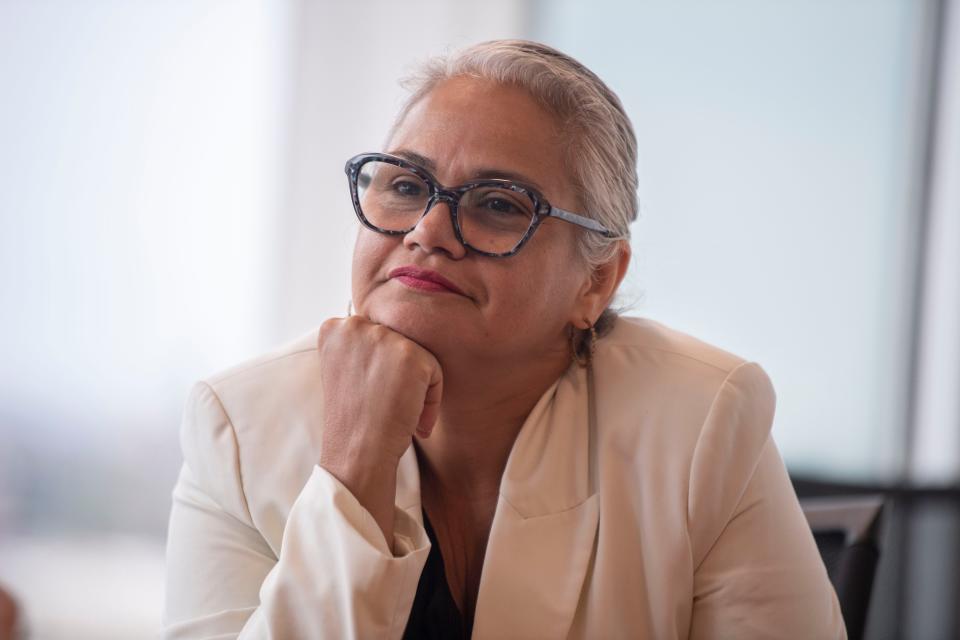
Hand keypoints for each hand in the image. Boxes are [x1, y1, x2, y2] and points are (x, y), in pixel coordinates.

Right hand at [316, 315, 442, 544]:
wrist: (357, 453)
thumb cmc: (353, 421)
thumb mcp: (344, 371)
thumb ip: (361, 346)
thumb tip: (391, 339)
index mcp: (333, 328)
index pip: (375, 334)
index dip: (379, 368)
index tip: (371, 395)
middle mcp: (355, 325)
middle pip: (398, 342)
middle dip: (398, 377)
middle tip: (384, 406)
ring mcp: (383, 338)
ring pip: (418, 356)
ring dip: (416, 389)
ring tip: (399, 415)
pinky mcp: (410, 354)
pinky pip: (435, 373)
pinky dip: (431, 400)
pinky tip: (413, 422)